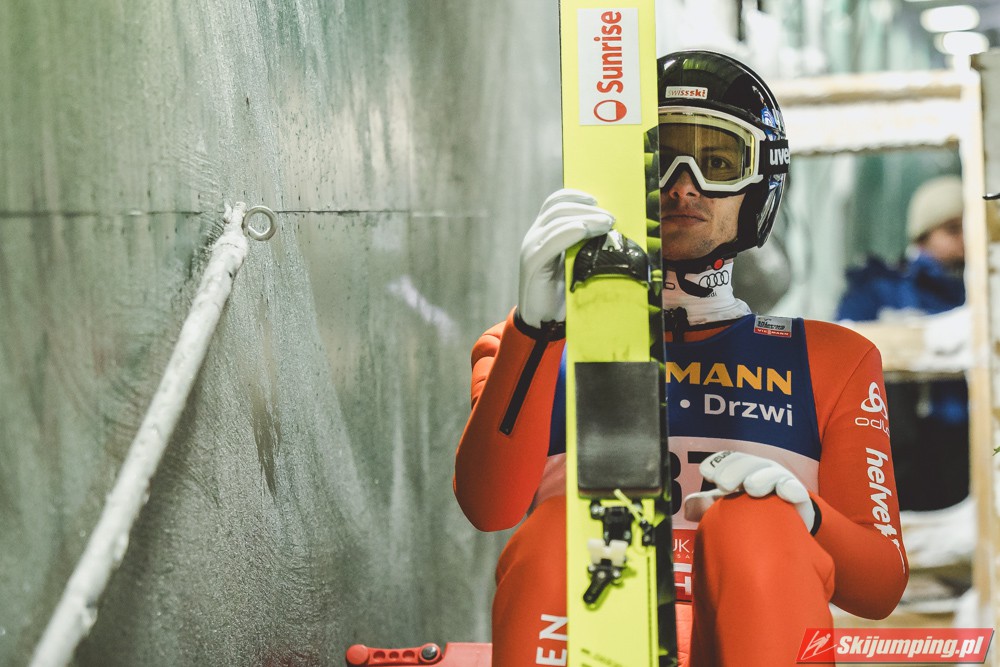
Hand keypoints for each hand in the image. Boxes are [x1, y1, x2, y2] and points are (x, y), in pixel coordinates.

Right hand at [517, 189, 614, 328]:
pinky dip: (569, 232)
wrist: (543, 321)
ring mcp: (531, 248)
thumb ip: (585, 245)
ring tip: (606, 225)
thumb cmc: (564, 293)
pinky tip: (585, 230)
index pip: (555, 202)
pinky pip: (551, 241)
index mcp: (543, 232)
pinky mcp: (532, 263)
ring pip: (556, 220)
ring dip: (585, 218)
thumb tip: (612, 231)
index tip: (598, 200)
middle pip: (558, 208)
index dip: (576, 196)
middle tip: (611, 219)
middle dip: (587, 209)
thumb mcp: (576, 263)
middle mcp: (534, 236)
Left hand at [683, 451, 815, 530]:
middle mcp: (761, 469)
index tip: (706, 473)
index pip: (729, 459)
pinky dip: (790, 489)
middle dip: (734, 471)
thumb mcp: (729, 504)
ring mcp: (780, 480)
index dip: (717, 463)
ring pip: (771, 473)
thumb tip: (687, 506)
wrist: (788, 520)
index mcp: (742, 468)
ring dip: (760, 478)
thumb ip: (707, 504)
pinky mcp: (798, 496)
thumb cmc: (752, 508)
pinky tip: (785, 493)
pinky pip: (795, 489)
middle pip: (747, 463)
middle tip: (723, 485)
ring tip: (751, 488)